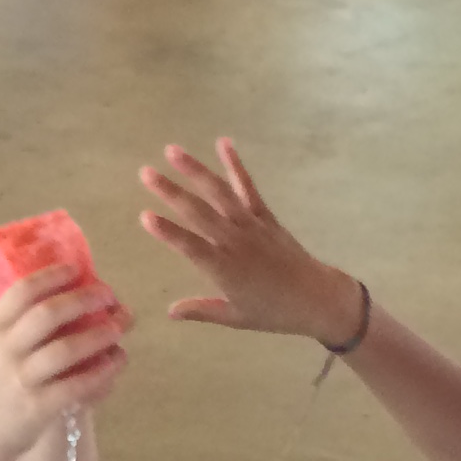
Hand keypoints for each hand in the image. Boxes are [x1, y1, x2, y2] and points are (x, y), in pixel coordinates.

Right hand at [0, 265, 128, 460]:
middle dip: (84, 299)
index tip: (76, 270)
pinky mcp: (37, 410)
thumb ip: (16, 329)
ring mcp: (20, 381)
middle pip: (48, 314)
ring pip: (66, 349)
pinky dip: (101, 372)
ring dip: (98, 335)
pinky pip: (76, 386)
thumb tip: (64, 299)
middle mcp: (3, 352)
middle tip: (109, 296)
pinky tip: (115, 363)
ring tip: (118, 328)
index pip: (21, 291)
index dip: (52, 276)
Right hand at [137, 139, 365, 344]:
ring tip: (172, 151)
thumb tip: (171, 311)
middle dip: (170, 192)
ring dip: (195, 170)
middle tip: (145, 173)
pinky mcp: (265, 216)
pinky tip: (223, 143)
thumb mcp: (235, 317)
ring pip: (219, 193)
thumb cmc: (273, 313)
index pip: (189, 247)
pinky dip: (235, 165)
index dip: (167, 232)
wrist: (316, 298)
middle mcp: (235, 241)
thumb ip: (202, 311)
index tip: (145, 216)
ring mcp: (251, 224)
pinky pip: (248, 187)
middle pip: (198, 212)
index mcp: (224, 270)